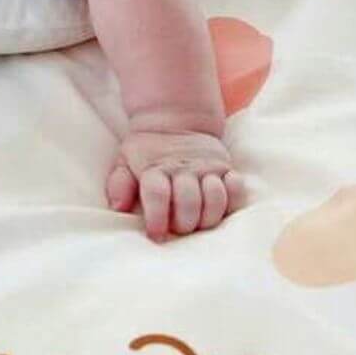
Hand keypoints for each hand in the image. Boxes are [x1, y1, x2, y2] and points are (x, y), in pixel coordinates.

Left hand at [106, 129, 243, 241]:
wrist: (176, 118)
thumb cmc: (147, 151)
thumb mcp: (125, 161)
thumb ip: (119, 184)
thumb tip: (118, 207)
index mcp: (154, 169)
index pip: (157, 194)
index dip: (157, 218)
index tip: (156, 236)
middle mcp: (182, 168)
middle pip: (188, 201)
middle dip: (184, 223)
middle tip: (179, 229)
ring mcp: (207, 167)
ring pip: (215, 197)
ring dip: (208, 217)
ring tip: (199, 223)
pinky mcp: (226, 167)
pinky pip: (237, 187)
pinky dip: (232, 200)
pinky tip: (221, 206)